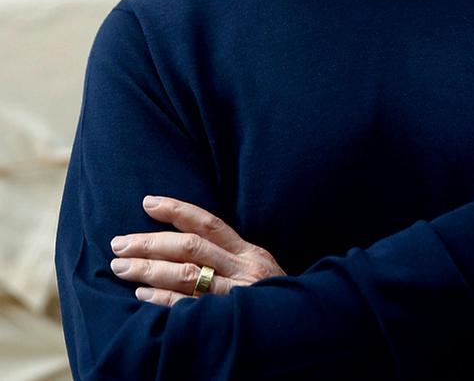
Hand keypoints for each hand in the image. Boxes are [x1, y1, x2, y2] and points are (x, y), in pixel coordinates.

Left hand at [110, 195, 285, 306]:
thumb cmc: (271, 299)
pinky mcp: (227, 320)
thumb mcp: (259, 270)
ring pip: (187, 275)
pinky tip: (141, 295)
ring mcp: (236, 295)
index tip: (147, 202)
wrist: (296, 330)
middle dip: (150, 243)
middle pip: (190, 247)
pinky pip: (189, 307)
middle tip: (119, 243)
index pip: (208, 223)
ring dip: (149, 269)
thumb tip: (184, 241)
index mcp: (249, 252)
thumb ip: (230, 258)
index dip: (177, 210)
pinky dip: (163, 299)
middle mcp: (243, 268)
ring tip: (121, 267)